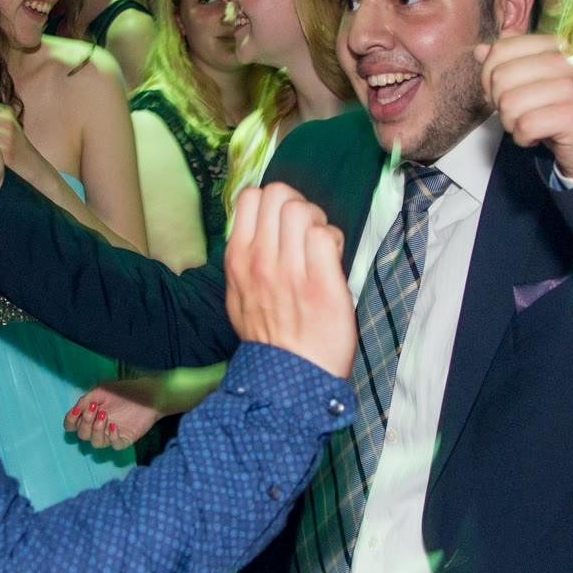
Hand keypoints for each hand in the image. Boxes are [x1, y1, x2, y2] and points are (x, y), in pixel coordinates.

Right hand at [65, 380, 165, 450]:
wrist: (145, 394)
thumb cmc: (122, 392)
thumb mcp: (100, 392)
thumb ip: (85, 400)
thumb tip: (75, 410)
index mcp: (89, 416)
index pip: (71, 426)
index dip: (70, 421)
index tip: (78, 410)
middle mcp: (98, 428)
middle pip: (82, 435)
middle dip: (86, 422)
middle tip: (96, 409)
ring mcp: (111, 435)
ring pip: (96, 444)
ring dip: (97, 431)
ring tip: (105, 416)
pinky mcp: (124, 439)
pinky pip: (114, 446)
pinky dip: (112, 437)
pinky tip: (115, 426)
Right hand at [223, 183, 355, 378]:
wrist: (291, 379)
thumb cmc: (270, 339)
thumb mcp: (238, 296)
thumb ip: (246, 259)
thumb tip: (259, 227)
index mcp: (237, 259)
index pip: (250, 196)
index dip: (272, 202)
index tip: (283, 223)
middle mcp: (259, 259)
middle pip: (280, 193)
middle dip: (299, 205)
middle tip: (306, 234)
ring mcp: (289, 270)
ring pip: (303, 208)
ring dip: (318, 222)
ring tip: (320, 250)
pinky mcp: (321, 282)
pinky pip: (327, 234)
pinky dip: (334, 241)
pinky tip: (332, 262)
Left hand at [475, 34, 572, 181]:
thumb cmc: (558, 111)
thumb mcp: (531, 82)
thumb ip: (506, 63)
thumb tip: (479, 50)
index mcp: (552, 47)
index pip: (501, 49)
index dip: (489, 76)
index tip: (505, 92)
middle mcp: (564, 61)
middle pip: (499, 77)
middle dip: (500, 103)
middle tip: (519, 113)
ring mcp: (570, 87)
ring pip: (509, 103)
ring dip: (511, 123)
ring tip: (529, 125)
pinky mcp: (572, 114)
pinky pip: (525, 125)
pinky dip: (522, 138)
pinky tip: (536, 137)